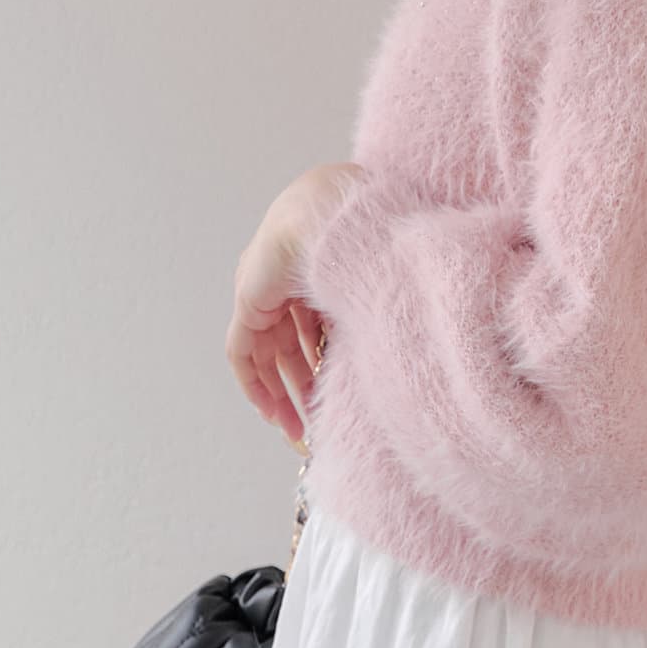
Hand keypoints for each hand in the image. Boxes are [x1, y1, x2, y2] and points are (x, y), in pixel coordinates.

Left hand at [227, 162, 362, 446]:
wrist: (338, 217)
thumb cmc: (370, 241)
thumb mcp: (374, 293)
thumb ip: (374, 323)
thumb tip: (404, 359)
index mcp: (317, 273)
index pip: (312, 328)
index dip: (321, 367)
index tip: (333, 399)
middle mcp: (287, 282)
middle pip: (287, 346)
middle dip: (300, 388)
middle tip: (313, 426)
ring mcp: (264, 290)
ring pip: (266, 354)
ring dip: (280, 394)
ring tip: (297, 430)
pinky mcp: (248, 301)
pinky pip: (242, 352)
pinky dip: (254, 383)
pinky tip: (270, 412)